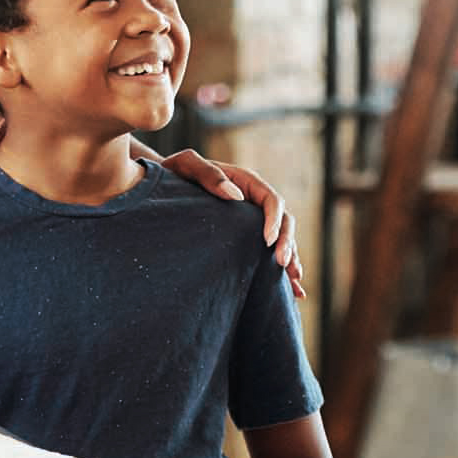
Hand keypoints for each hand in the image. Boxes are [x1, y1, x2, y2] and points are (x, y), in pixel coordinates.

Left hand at [160, 150, 302, 298]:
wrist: (162, 190)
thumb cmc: (173, 175)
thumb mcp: (185, 166)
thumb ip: (207, 174)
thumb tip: (234, 195)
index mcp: (246, 182)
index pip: (271, 200)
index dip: (274, 220)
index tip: (268, 241)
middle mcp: (254, 201)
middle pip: (284, 220)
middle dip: (287, 242)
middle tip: (282, 264)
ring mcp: (253, 221)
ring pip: (283, 239)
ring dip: (292, 258)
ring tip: (295, 280)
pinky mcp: (248, 238)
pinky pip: (271, 253)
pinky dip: (284, 272)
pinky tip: (295, 290)